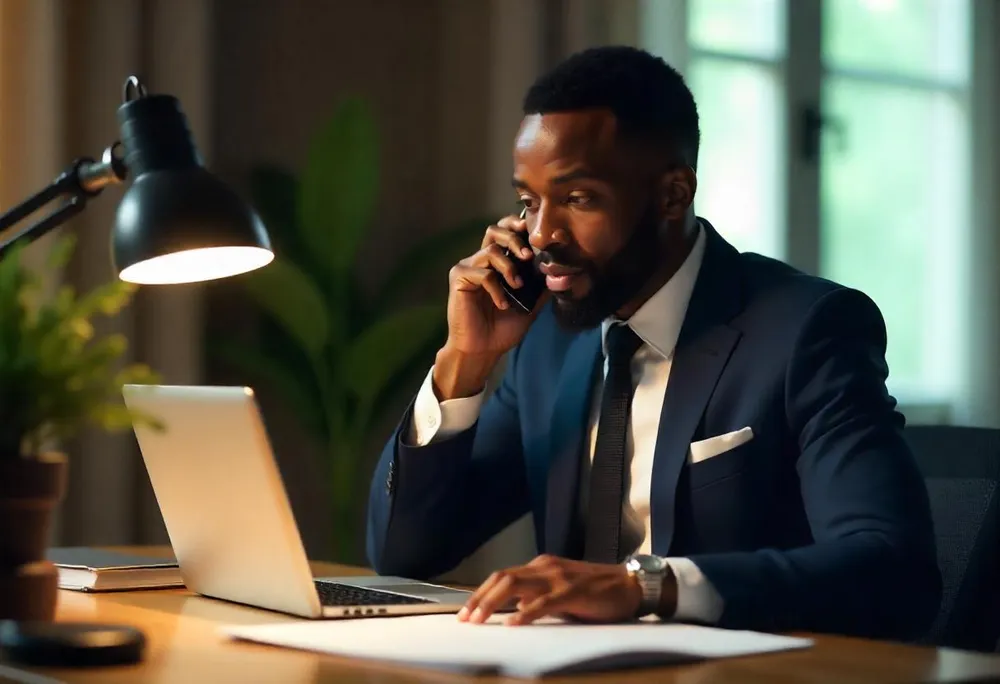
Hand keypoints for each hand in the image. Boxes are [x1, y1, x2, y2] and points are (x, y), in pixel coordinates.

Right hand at [434, 214, 549, 398]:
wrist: (483, 349)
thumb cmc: (504, 328)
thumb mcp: (531, 304)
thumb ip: (542, 285)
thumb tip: (562, 270)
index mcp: (498, 263)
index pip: (505, 232)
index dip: (517, 226)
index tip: (534, 234)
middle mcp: (482, 260)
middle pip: (494, 230)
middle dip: (514, 238)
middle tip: (528, 255)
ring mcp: (469, 267)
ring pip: (491, 251)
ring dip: (509, 267)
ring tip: (517, 286)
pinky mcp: (459, 277)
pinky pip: (482, 272)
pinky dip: (496, 287)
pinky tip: (502, 304)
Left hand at [456, 555, 642, 625]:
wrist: (630, 585)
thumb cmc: (597, 592)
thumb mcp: (561, 591)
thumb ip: (539, 597)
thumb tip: (514, 609)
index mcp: (541, 566)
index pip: (502, 576)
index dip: (481, 593)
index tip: (466, 612)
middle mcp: (546, 567)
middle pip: (502, 578)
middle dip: (479, 598)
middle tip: (465, 618)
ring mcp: (559, 577)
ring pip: (516, 585)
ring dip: (493, 603)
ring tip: (478, 620)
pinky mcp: (573, 592)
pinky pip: (543, 602)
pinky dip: (524, 612)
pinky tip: (512, 623)